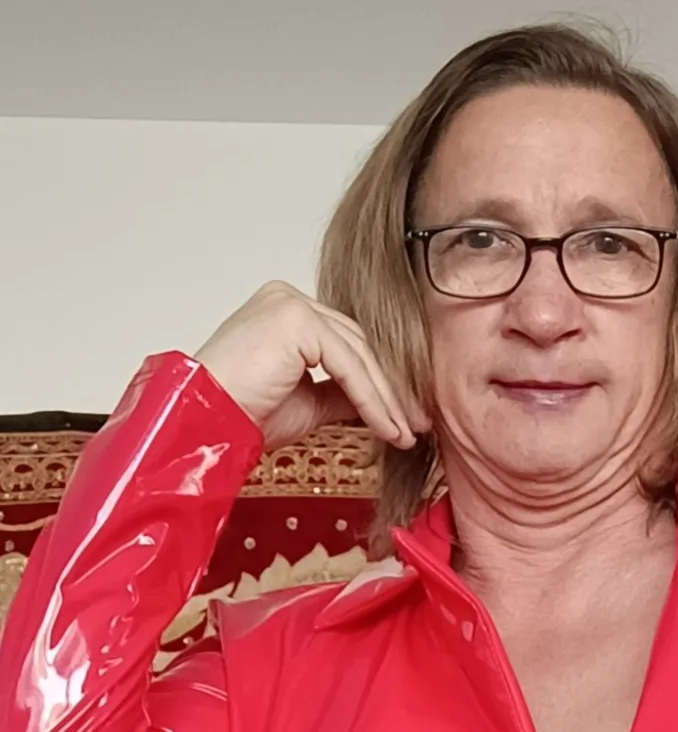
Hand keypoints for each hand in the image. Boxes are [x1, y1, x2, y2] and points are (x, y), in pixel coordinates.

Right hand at [196, 282, 426, 452]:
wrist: (208, 422)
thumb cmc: (244, 414)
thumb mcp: (306, 402)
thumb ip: (341, 392)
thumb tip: (379, 400)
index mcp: (287, 310)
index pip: (347, 341)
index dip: (379, 380)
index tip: (403, 416)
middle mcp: (288, 298)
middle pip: (358, 343)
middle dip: (391, 388)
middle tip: (415, 425)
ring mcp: (291, 304)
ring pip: (358, 353)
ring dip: (387, 398)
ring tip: (405, 433)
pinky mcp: (295, 320)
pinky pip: (347, 364)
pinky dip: (371, 398)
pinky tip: (386, 426)